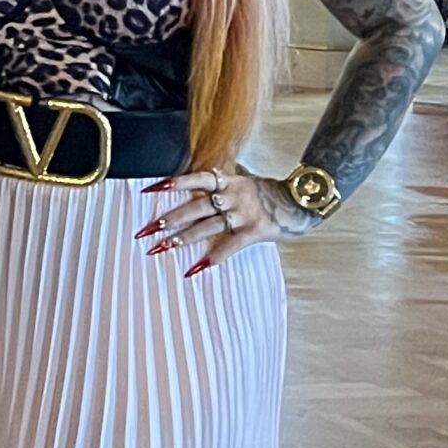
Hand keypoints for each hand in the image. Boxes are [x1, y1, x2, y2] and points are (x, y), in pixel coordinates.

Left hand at [138, 166, 319, 275]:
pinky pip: (229, 246)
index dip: (175, 182)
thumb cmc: (273, 193)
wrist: (303, 201)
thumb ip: (225, 182)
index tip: (151, 188)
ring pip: (205, 226)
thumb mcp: (247, 181)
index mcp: (230, 181)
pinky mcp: (254, 231)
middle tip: (144, 230)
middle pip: (194, 207)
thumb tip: (204, 180)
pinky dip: (212, 258)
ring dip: (181, 238)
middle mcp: (232, 195)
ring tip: (160, 248)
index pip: (197, 178)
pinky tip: (196, 268)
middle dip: (168, 219)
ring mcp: (243, 213)